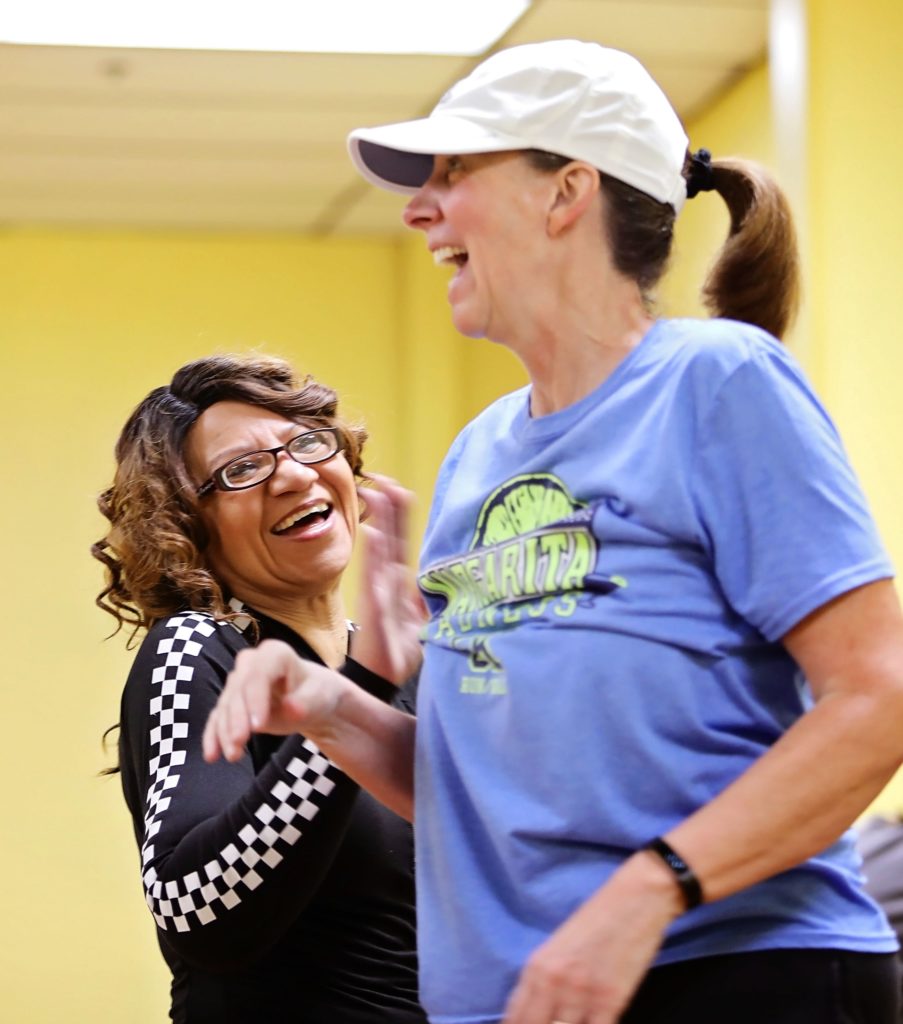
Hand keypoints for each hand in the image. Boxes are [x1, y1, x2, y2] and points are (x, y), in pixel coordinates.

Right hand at [203, 639, 350, 762]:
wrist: (310, 701)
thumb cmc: (316, 694)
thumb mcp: (318, 698)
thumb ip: (304, 704)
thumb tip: (291, 709)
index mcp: (274, 654)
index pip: (259, 675)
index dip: (255, 699)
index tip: (258, 726)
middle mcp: (251, 663)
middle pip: (238, 690)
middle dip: (236, 718)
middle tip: (240, 743)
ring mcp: (238, 681)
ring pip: (225, 706)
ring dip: (225, 731)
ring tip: (234, 756)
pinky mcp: (231, 701)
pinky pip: (217, 717)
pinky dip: (213, 736)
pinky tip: (212, 755)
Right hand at [352, 474, 426, 683]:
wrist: (383, 677)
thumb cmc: (400, 650)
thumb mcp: (424, 620)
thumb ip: (430, 597)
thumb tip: (445, 578)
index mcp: (399, 580)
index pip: (399, 539)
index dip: (398, 513)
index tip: (397, 486)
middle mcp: (387, 580)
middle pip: (389, 537)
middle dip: (388, 507)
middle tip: (384, 478)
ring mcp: (379, 591)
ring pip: (379, 550)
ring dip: (379, 522)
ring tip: (376, 495)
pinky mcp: (375, 608)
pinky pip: (375, 578)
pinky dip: (374, 556)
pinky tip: (372, 534)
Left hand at [502, 853, 682, 1023]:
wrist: (635, 899)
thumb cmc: (598, 918)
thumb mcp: (559, 946)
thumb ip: (545, 980)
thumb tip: (539, 1013)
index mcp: (536, 966)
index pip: (515, 1016)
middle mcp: (553, 982)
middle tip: (554, 1022)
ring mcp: (581, 994)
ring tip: (577, 1020)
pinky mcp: (610, 1001)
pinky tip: (595, 1022)